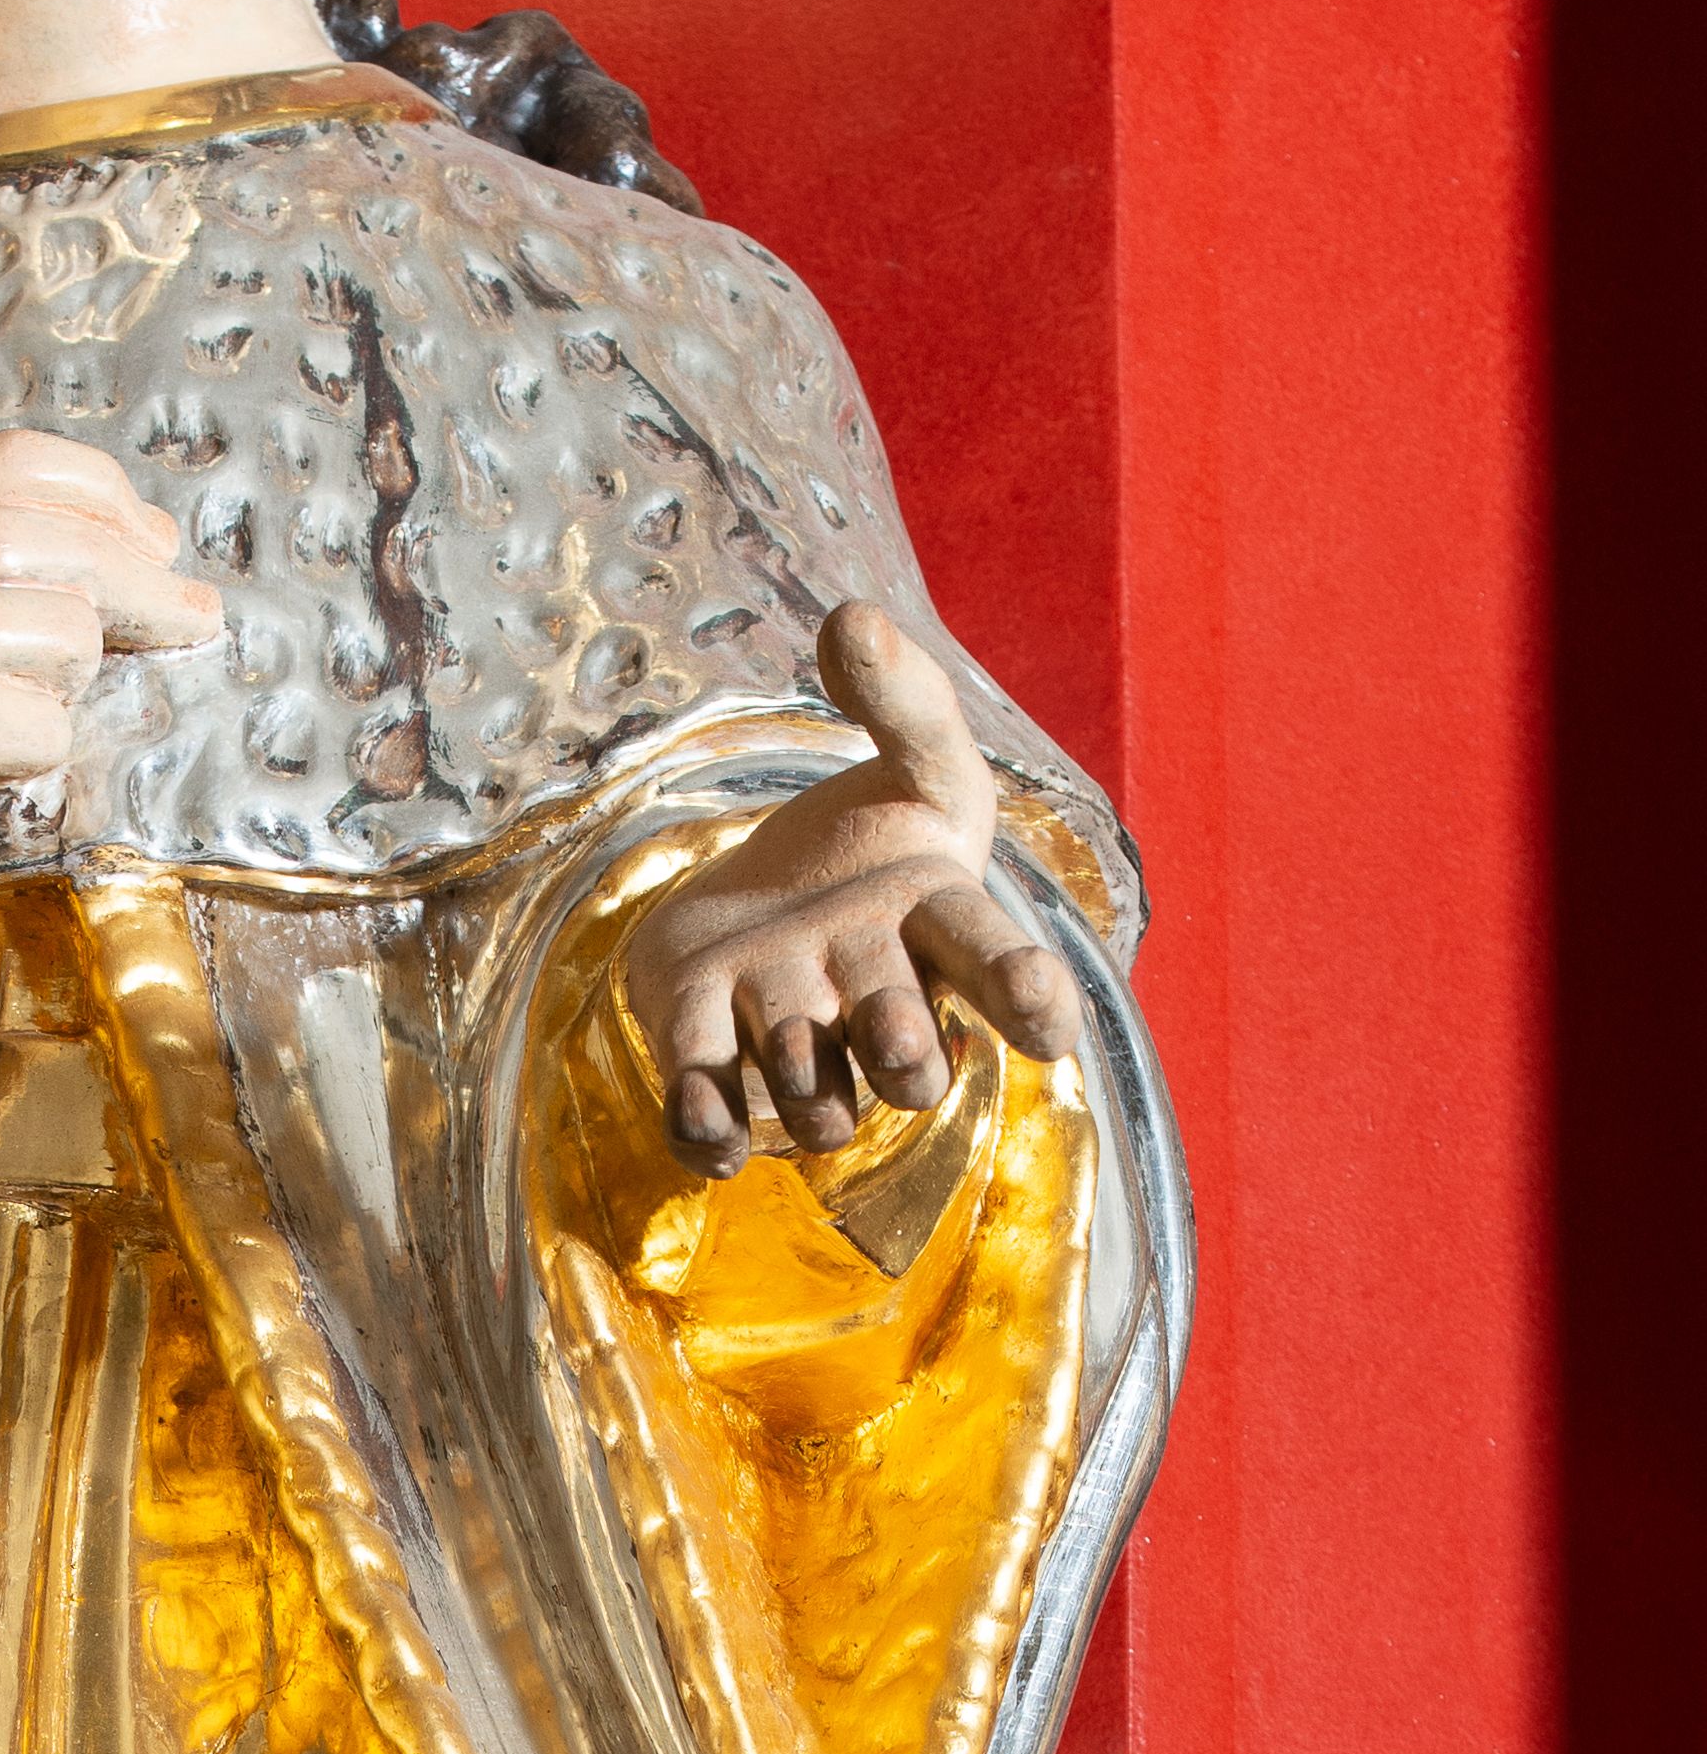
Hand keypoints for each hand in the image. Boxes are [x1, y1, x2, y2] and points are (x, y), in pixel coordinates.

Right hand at [0, 424, 219, 885]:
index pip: (1, 457)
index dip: (101, 490)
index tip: (149, 537)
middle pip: (40, 526)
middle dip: (141, 570)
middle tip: (197, 615)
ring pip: (23, 610)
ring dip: (84, 652)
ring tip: (90, 690)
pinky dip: (32, 732)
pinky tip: (31, 751)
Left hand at [621, 595, 1073, 1170]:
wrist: (764, 904)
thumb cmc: (867, 846)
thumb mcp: (913, 758)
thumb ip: (903, 694)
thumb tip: (850, 621)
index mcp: (936, 919)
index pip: (996, 960)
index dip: (1027, 995)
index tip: (1048, 1022)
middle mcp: (879, 993)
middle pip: (905, 1043)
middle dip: (904, 1046)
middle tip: (902, 1047)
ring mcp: (798, 1030)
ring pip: (811, 1084)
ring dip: (804, 1073)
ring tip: (792, 1028)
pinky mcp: (714, 1049)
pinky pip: (713, 1109)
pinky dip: (708, 1125)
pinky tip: (706, 1132)